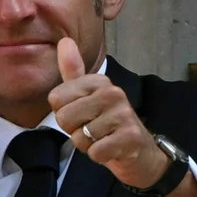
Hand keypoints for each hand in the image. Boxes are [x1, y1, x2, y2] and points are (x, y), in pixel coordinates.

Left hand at [47, 37, 169, 188]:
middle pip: (64, 118)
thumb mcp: (87, 95)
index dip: (63, 113)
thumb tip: (64, 40)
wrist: (140, 151)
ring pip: (80, 137)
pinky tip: (111, 150)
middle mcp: (112, 92)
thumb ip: (73, 71)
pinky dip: (99, 156)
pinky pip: (95, 151)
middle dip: (74, 130)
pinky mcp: (130, 137)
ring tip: (103, 139)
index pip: (56, 98)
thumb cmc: (108, 123)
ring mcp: (123, 114)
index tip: (82, 114)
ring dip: (88, 145)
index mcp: (99, 81)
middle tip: (93, 130)